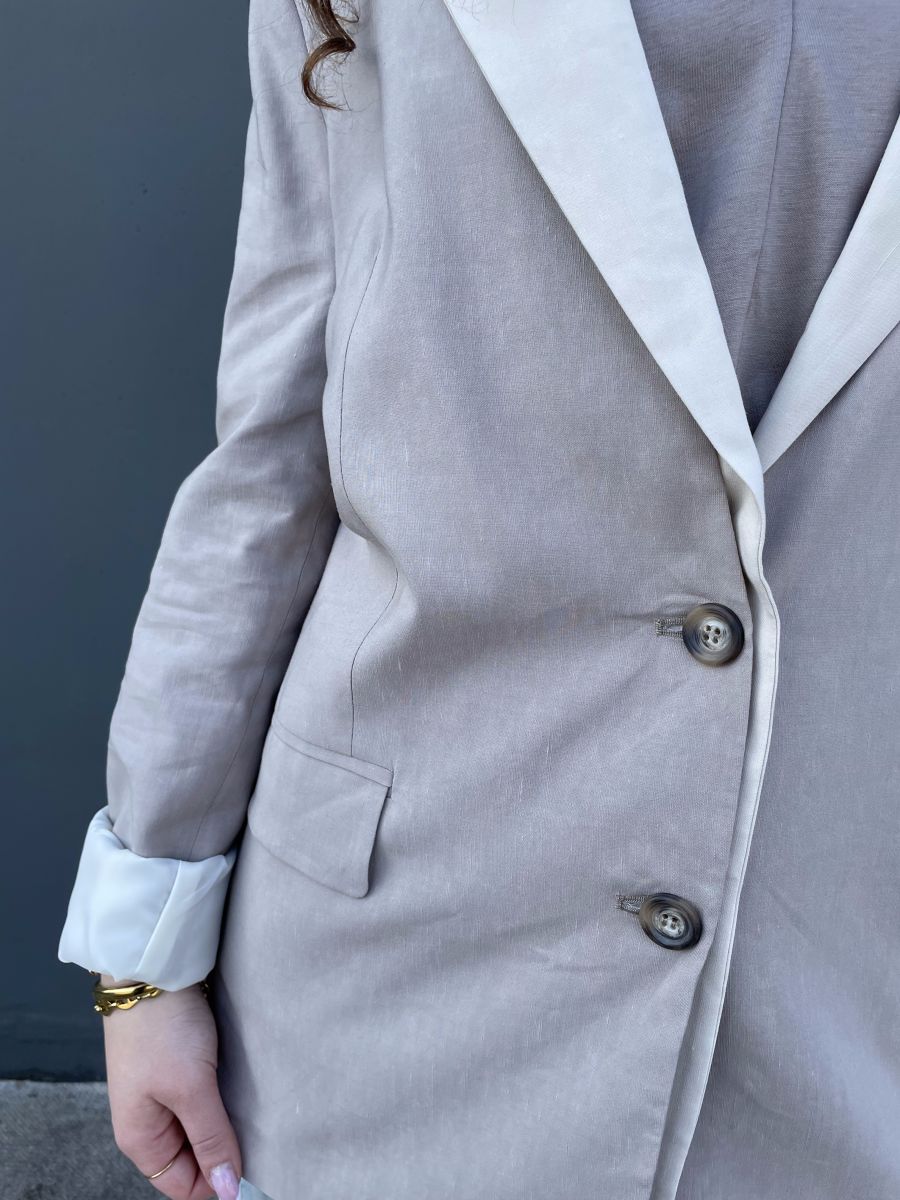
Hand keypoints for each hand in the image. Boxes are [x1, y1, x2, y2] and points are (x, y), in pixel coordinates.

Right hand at [101, 974, 241, 1198]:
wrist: (152, 969)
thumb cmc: (164, 1030)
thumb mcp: (191, 1088)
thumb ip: (211, 1139)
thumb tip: (227, 1192)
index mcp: (140, 1138)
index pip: (183, 1186)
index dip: (218, 1184)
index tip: (257, 1171)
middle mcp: (147, 1121)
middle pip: (192, 1159)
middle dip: (224, 1153)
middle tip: (263, 1138)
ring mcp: (160, 1092)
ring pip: (199, 1127)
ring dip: (225, 1125)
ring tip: (255, 1113)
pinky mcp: (175, 1066)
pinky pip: (201, 1100)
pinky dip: (221, 1100)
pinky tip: (242, 1090)